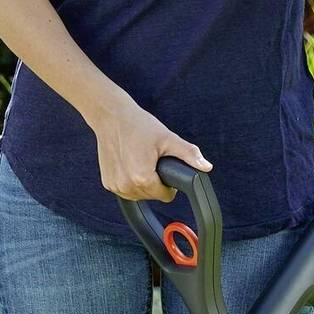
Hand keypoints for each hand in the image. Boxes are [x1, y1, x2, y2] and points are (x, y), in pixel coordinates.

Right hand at [94, 102, 208, 200]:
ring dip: (142, 183)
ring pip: (138, 195)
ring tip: (141, 160)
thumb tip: (206, 167)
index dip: (169, 183)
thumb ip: (189, 154)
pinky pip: (125, 190)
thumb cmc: (138, 125)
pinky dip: (129, 180)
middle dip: (155, 182)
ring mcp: (115, 186)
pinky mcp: (107, 183)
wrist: (111, 117)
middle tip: (152, 160)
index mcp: (142, 178)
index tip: (164, 168)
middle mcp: (126, 186)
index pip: (165, 196)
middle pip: (152, 196)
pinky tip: (129, 163)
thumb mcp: (167, 138)